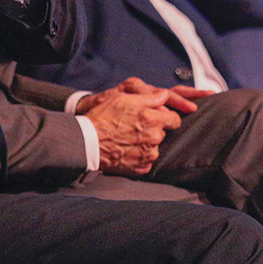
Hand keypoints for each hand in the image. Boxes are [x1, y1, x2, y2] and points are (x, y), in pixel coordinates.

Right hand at [75, 77, 200, 175]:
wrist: (88, 142)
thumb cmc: (103, 118)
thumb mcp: (125, 99)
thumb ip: (151, 98)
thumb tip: (165, 96)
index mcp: (153, 120)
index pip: (175, 119)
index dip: (167, 116)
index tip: (158, 117)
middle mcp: (154, 138)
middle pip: (163, 132)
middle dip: (154, 129)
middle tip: (136, 126)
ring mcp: (148, 155)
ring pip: (155, 146)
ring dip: (147, 142)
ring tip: (128, 138)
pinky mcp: (141, 168)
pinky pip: (147, 160)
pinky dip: (140, 156)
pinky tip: (127, 149)